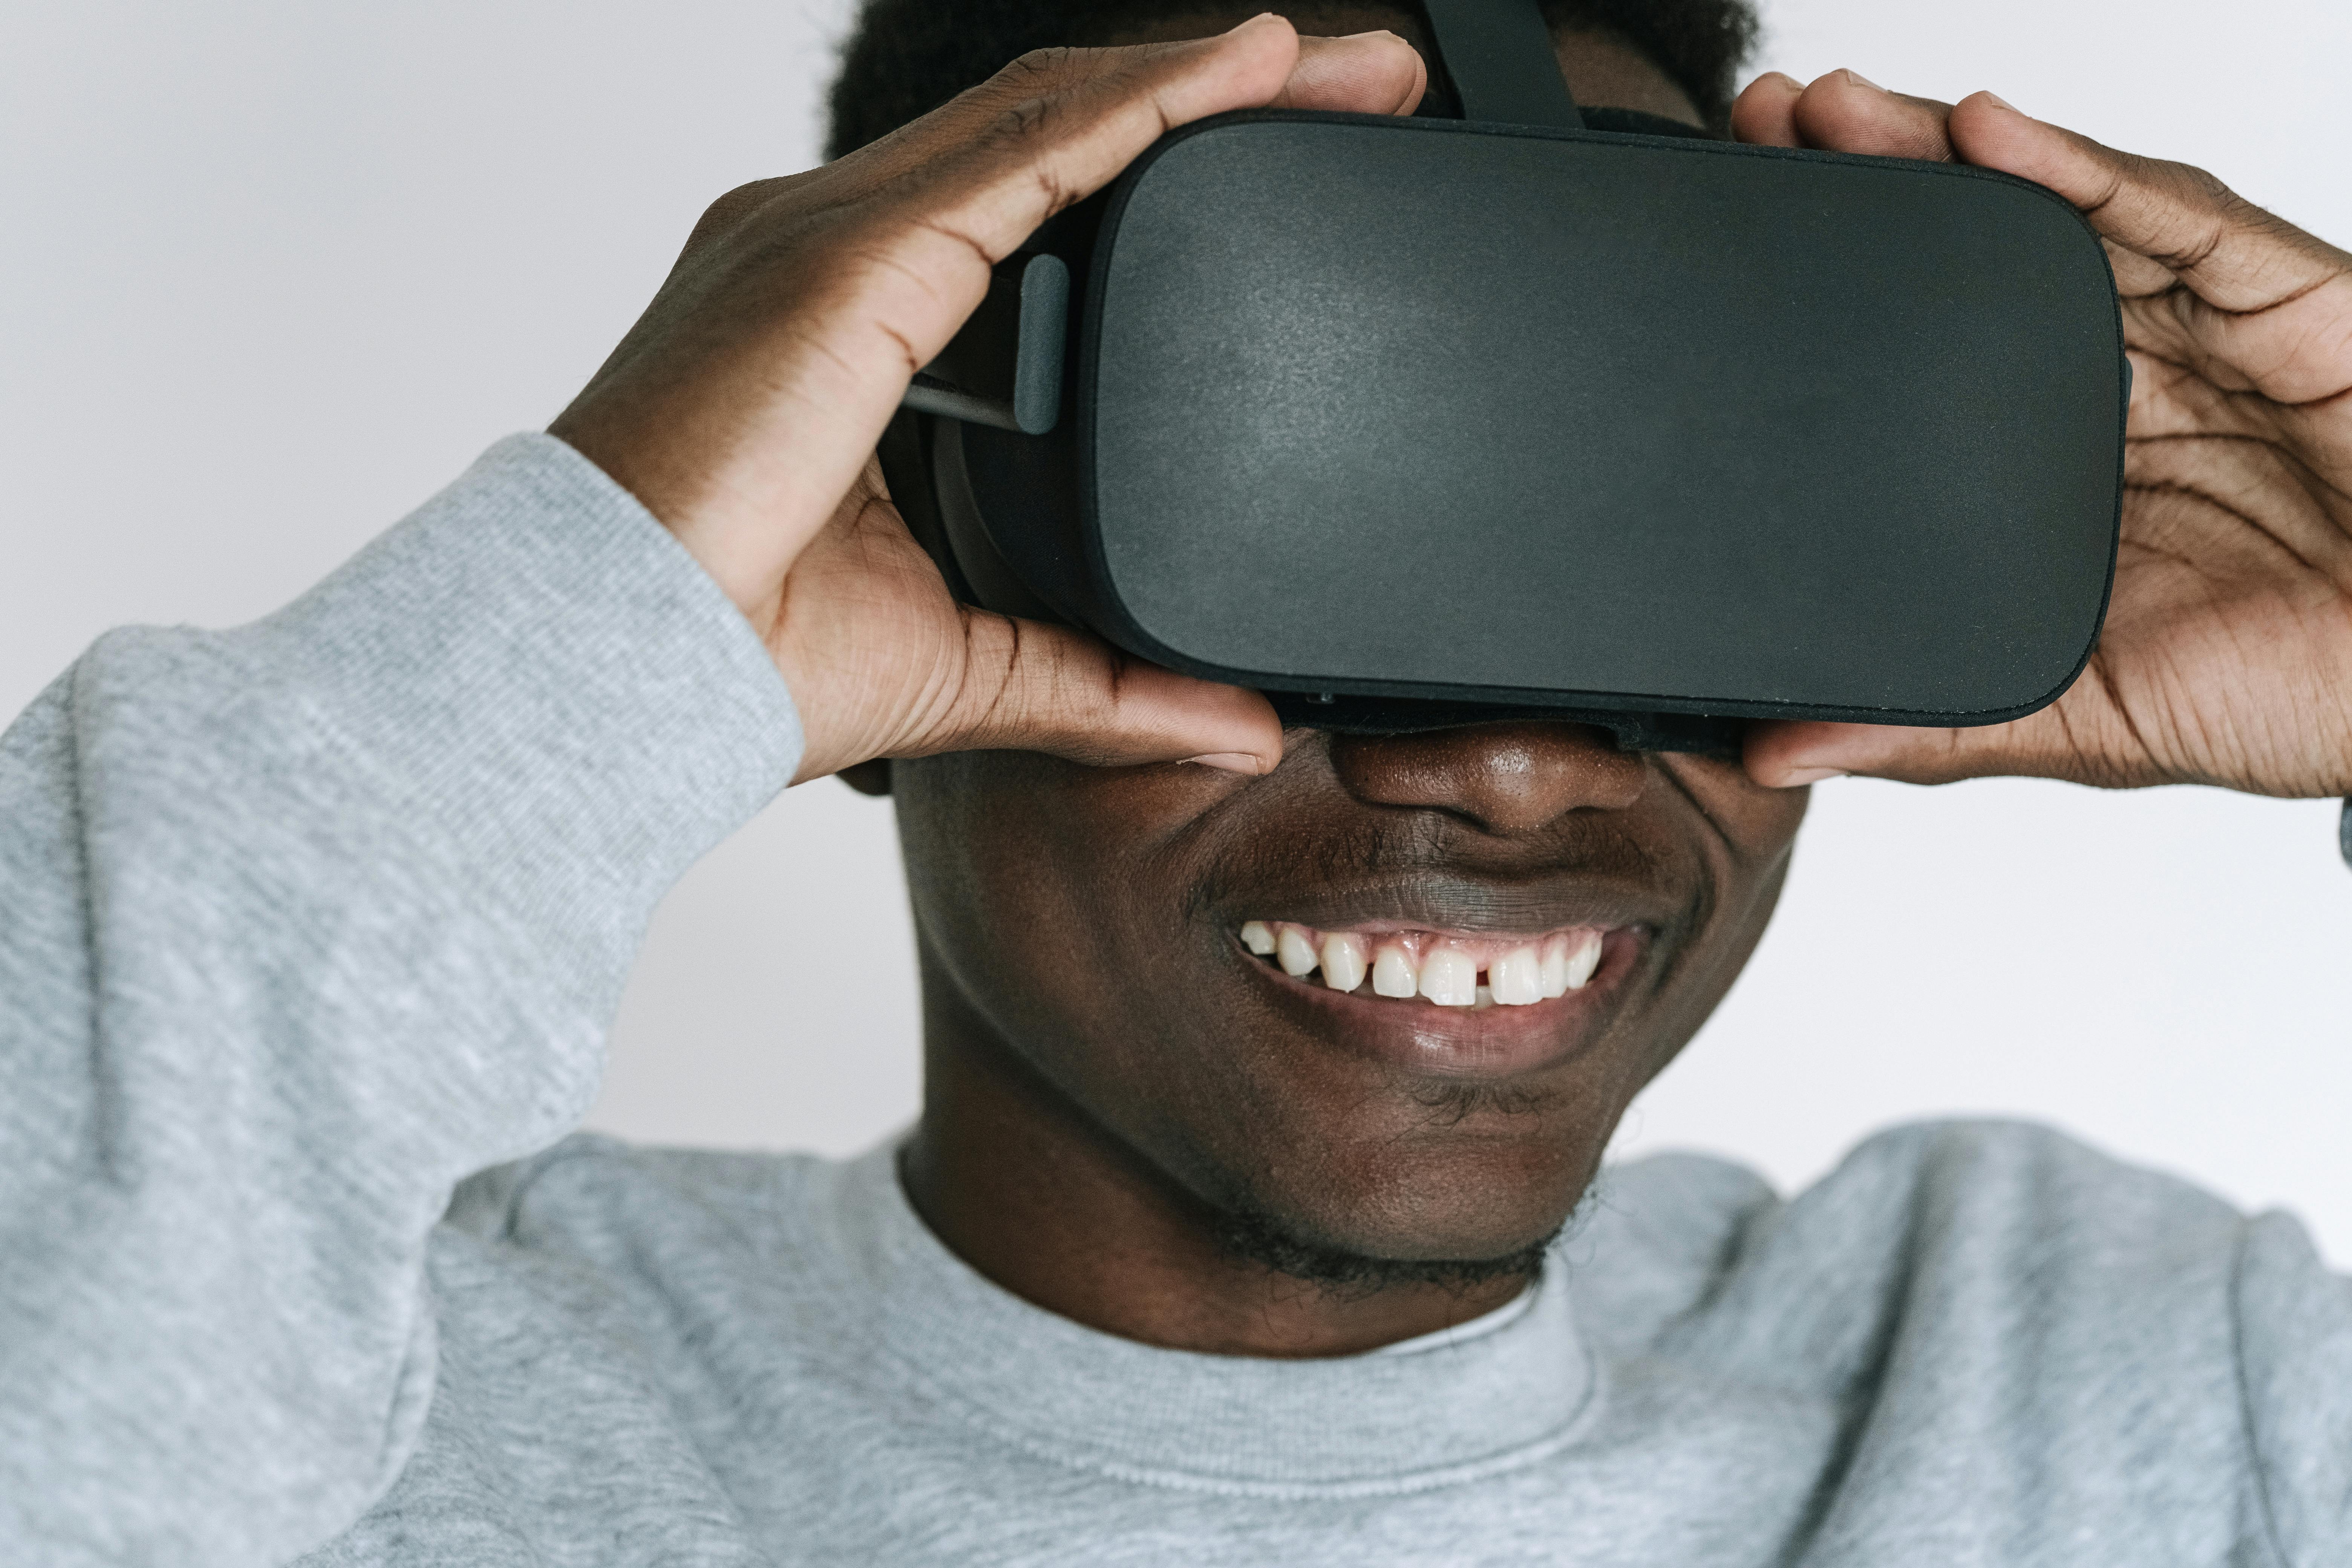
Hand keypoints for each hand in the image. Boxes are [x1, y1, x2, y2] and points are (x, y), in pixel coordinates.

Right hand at [549, 17, 1426, 782]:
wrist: (609, 675)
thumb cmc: (732, 659)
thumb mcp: (973, 662)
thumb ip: (1105, 682)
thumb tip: (1238, 727)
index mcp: (853, 318)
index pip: (1032, 197)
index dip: (1154, 155)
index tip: (1284, 150)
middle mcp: (834, 246)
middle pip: (1055, 129)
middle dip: (1204, 96)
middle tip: (1351, 85)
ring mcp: (829, 233)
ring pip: (1051, 112)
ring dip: (1197, 77)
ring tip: (1332, 62)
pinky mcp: (845, 257)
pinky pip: (1028, 150)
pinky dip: (1144, 103)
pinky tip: (1247, 70)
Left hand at [1734, 71, 2351, 797]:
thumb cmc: (2292, 690)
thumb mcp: (2078, 717)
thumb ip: (1930, 724)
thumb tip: (1772, 754)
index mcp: (2060, 462)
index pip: (1929, 354)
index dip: (1832, 302)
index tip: (1725, 260)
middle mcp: (2122, 376)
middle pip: (1975, 257)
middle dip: (1868, 185)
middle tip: (1758, 132)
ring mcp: (2201, 330)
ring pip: (2056, 213)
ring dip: (1944, 152)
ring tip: (1833, 112)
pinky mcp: (2282, 299)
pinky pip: (2171, 218)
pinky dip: (2080, 171)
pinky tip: (1989, 132)